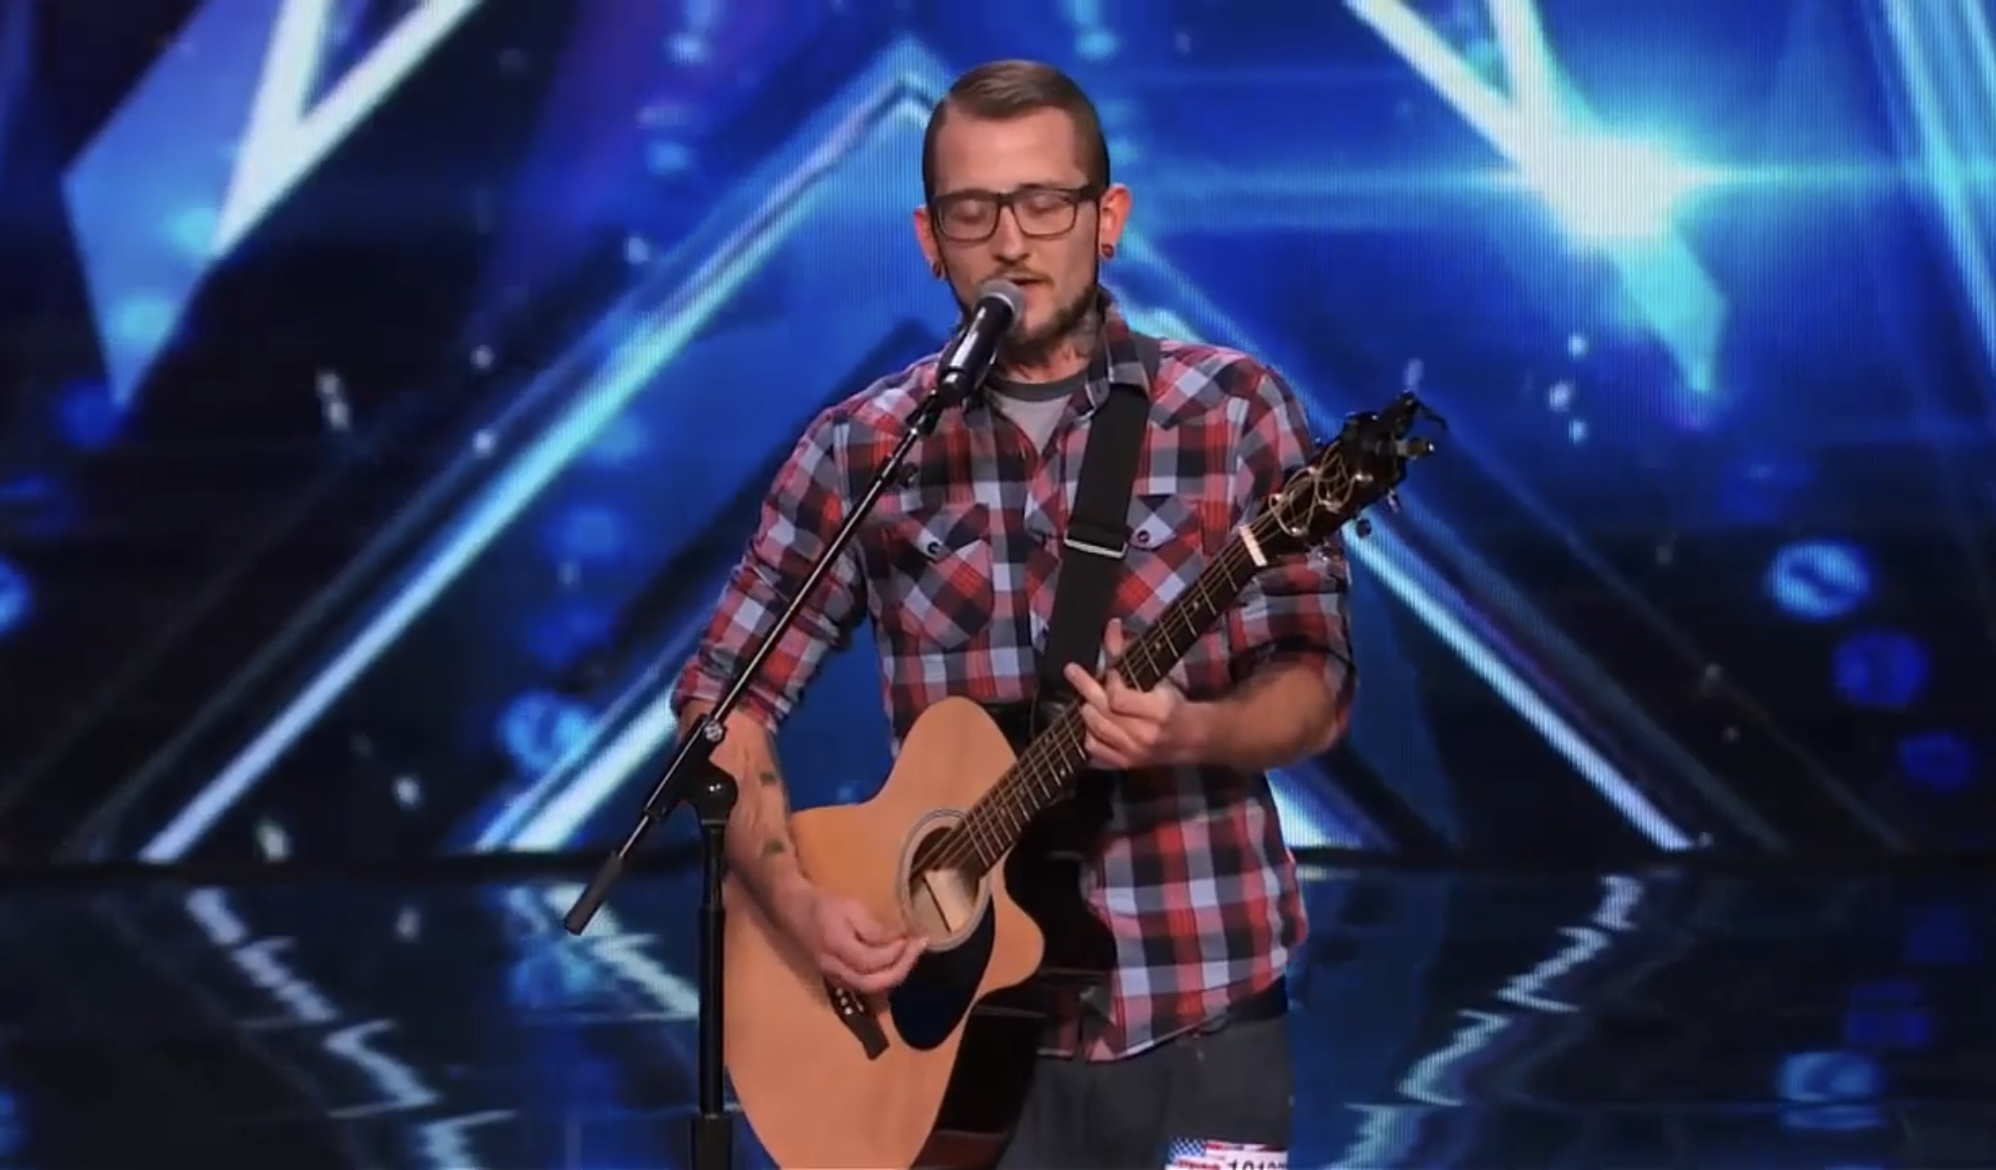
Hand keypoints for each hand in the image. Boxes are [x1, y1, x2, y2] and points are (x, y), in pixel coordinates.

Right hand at [776, 883, 924, 993]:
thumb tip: (898, 940)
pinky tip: (896, 961)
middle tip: (919, 947)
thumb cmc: (823, 905)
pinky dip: (884, 976)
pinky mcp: (838, 979)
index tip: (913, 936)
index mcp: (837, 947)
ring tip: (911, 954)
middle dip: (902, 968)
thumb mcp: (850, 907)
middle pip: (874, 983)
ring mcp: (835, 978)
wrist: (793, 911)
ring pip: (871, 988)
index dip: (896, 952)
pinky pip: (865, 985)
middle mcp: (835, 969)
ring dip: (895, 973)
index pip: (872, 961)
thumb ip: (873, 928)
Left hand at [1062, 619, 1203, 770]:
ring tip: (1087, 699)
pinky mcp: (1126, 764)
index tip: (1110, 671)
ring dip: (1087, 711)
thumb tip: (1111, 625)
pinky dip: (1088, 735)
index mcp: (1158, 712)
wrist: (1192, 738)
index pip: (1118, 698)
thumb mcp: (1157, 677)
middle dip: (1085, 687)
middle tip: (1072, 671)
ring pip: (1094, 731)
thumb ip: (1128, 654)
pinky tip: (1091, 724)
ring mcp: (1133, 753)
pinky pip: (1095, 751)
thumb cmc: (1173, 704)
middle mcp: (1144, 735)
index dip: (1110, 681)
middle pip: (1102, 713)